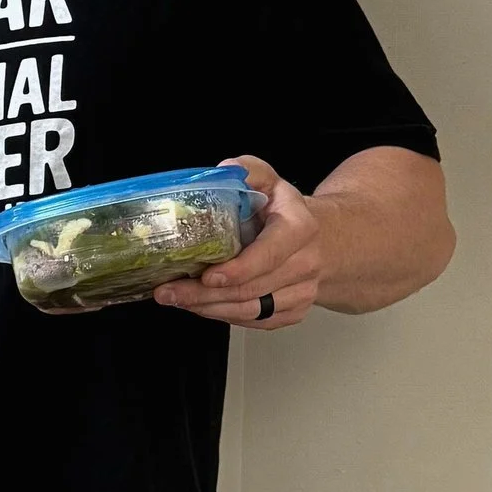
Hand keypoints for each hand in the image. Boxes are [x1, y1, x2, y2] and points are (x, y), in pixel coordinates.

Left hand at [154, 155, 320, 327]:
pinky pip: (256, 322)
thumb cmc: (284, 211)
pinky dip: (224, 316)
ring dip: (209, 309)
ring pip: (252, 311)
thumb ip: (247, 171)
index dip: (238, 269)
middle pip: (253, 289)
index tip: (208, 276)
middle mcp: (305, 264)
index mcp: (300, 228)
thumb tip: (223, 170)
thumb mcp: (269, 180)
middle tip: (169, 292)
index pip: (269, 255)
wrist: (322, 240)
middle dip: (206, 294)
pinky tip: (199, 306)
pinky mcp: (294, 311)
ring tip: (176, 299)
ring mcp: (302, 292)